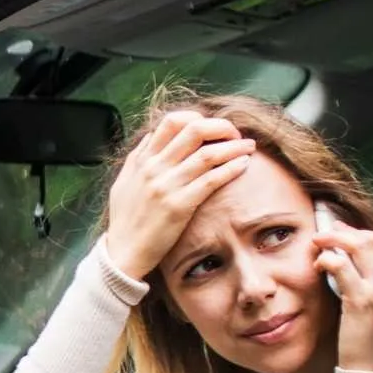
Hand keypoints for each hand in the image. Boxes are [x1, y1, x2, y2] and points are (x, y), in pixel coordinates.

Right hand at [102, 111, 254, 280]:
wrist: (123, 254)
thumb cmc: (125, 221)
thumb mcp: (123, 183)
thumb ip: (138, 157)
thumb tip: (153, 136)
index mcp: (142, 160)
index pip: (172, 121)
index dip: (197, 118)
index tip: (210, 129)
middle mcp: (154, 169)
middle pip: (194, 130)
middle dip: (221, 127)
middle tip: (235, 135)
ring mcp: (166, 187)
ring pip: (208, 154)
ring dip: (235, 146)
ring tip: (249, 147)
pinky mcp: (179, 206)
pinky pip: (212, 180)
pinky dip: (232, 168)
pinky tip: (244, 165)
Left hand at [312, 217, 372, 370]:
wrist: (372, 367)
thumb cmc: (371, 336)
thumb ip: (370, 280)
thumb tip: (349, 256)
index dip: (362, 233)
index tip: (343, 231)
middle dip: (347, 232)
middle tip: (324, 233)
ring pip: (360, 247)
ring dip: (334, 239)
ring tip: (317, 242)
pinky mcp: (362, 300)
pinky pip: (342, 268)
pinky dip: (328, 259)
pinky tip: (319, 264)